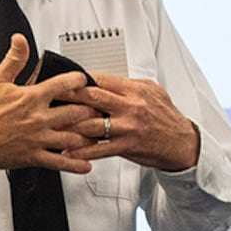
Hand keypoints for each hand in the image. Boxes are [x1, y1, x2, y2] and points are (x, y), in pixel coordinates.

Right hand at [0, 35, 98, 171]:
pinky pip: (60, 162)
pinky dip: (76, 165)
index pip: (65, 84)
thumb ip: (14, 59)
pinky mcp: (33, 156)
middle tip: (98, 109)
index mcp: (31, 97)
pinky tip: (86, 164)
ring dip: (88, 136)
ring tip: (96, 133)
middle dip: (91, 110)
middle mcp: (38, 118)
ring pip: (74, 138)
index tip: (86, 81)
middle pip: (77, 112)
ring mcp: (38, 138)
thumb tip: (20, 40)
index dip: (80, 81)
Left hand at [54, 73, 200, 170]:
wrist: (182, 143)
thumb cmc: (165, 117)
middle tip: (48, 97)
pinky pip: (99, 149)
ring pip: (92, 123)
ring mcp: (128, 127)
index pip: (100, 79)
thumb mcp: (152, 91)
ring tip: (50, 126)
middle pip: (92, 97)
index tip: (62, 80)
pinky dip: (81, 152)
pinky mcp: (127, 146)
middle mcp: (130, 106)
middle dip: (67, 96)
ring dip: (69, 125)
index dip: (78, 79)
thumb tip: (104, 78)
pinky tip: (67, 152)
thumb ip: (128, 85)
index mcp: (134, 90)